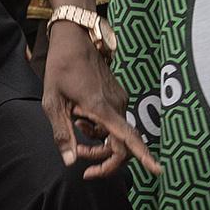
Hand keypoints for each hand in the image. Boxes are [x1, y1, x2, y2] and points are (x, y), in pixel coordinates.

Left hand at [42, 23, 161, 180]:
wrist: (75, 39)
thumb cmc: (61, 68)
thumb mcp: (52, 103)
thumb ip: (62, 133)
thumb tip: (69, 162)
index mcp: (100, 107)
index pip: (127, 137)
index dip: (143, 156)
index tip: (157, 170)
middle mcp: (116, 105)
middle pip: (121, 145)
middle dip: (101, 157)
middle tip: (78, 156)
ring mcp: (120, 100)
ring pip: (116, 133)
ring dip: (97, 140)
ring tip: (74, 124)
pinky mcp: (118, 96)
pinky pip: (114, 122)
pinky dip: (100, 128)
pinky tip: (81, 115)